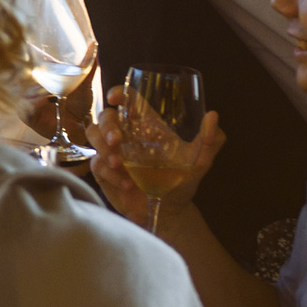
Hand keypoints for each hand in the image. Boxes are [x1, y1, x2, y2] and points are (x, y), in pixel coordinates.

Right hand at [87, 90, 225, 224]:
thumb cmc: (182, 182)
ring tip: (120, 164)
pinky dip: (110, 173)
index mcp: (147, 126)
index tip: (116, 97)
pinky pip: (96, 164)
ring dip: (103, 148)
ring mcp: (114, 153)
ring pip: (93, 135)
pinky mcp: (104, 172)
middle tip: (117, 141)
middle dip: (107, 126)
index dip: (119, 93)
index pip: (128, 101)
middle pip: (105, 116)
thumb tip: (213, 116)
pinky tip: (127, 184)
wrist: (168, 212)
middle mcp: (127, 135)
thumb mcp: (200, 161)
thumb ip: (211, 140)